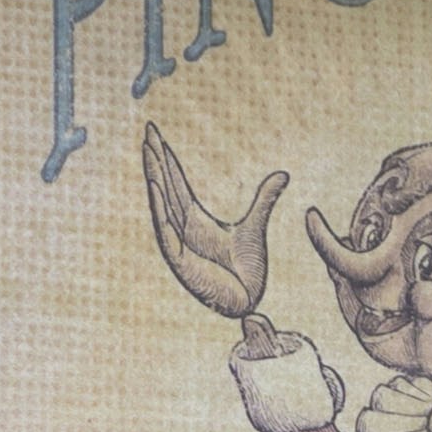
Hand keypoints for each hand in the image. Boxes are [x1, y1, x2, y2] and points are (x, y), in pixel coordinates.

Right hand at [144, 130, 286, 325]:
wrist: (246, 299)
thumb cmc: (246, 269)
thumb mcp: (255, 225)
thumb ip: (265, 199)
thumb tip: (283, 175)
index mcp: (194, 219)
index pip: (176, 182)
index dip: (167, 159)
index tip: (157, 135)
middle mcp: (181, 227)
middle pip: (165, 186)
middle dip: (157, 160)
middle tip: (148, 131)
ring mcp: (178, 243)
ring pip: (162, 204)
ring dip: (155, 178)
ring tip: (148, 153)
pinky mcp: (180, 260)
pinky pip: (166, 231)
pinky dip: (160, 209)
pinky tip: (155, 187)